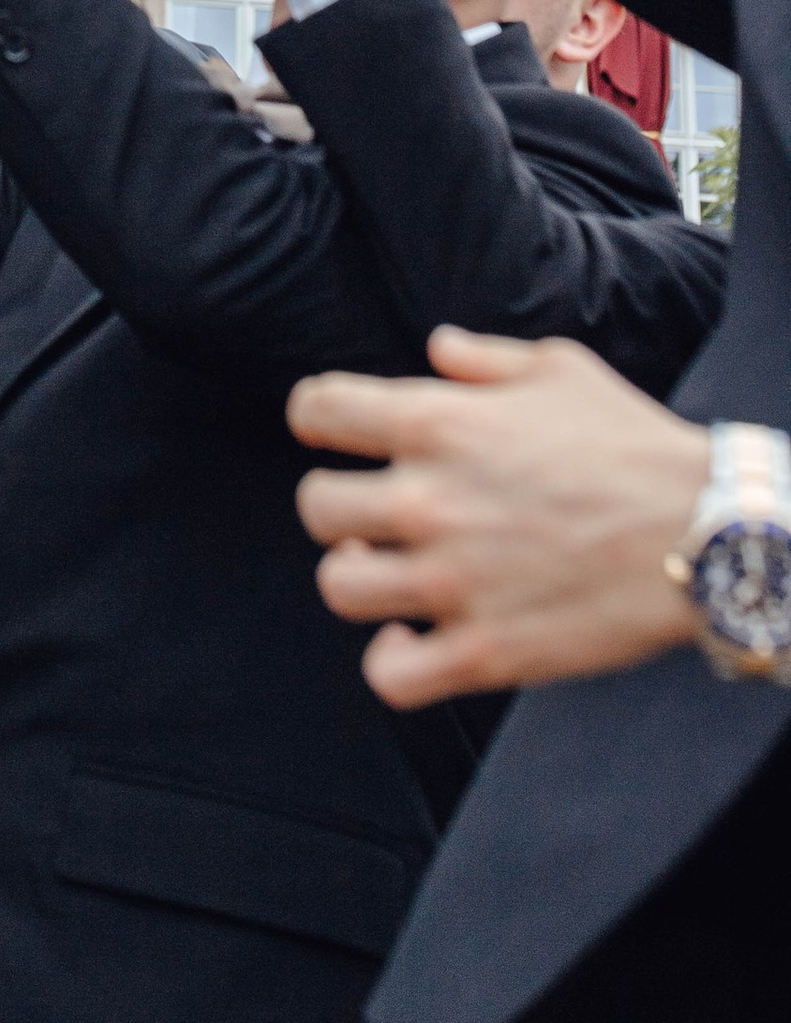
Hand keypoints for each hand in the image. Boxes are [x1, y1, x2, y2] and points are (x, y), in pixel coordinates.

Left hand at [288, 328, 706, 707]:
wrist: (707, 530)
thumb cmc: (634, 443)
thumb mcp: (559, 367)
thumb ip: (483, 357)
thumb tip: (437, 347)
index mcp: (438, 421)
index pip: (317, 409)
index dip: (316, 419)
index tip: (334, 434)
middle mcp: (431, 498)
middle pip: (316, 506)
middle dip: (335, 506)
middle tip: (373, 512)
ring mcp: (454, 580)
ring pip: (339, 587)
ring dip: (356, 577)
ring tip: (387, 571)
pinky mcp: (487, 652)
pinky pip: (391, 675)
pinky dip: (391, 661)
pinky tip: (414, 639)